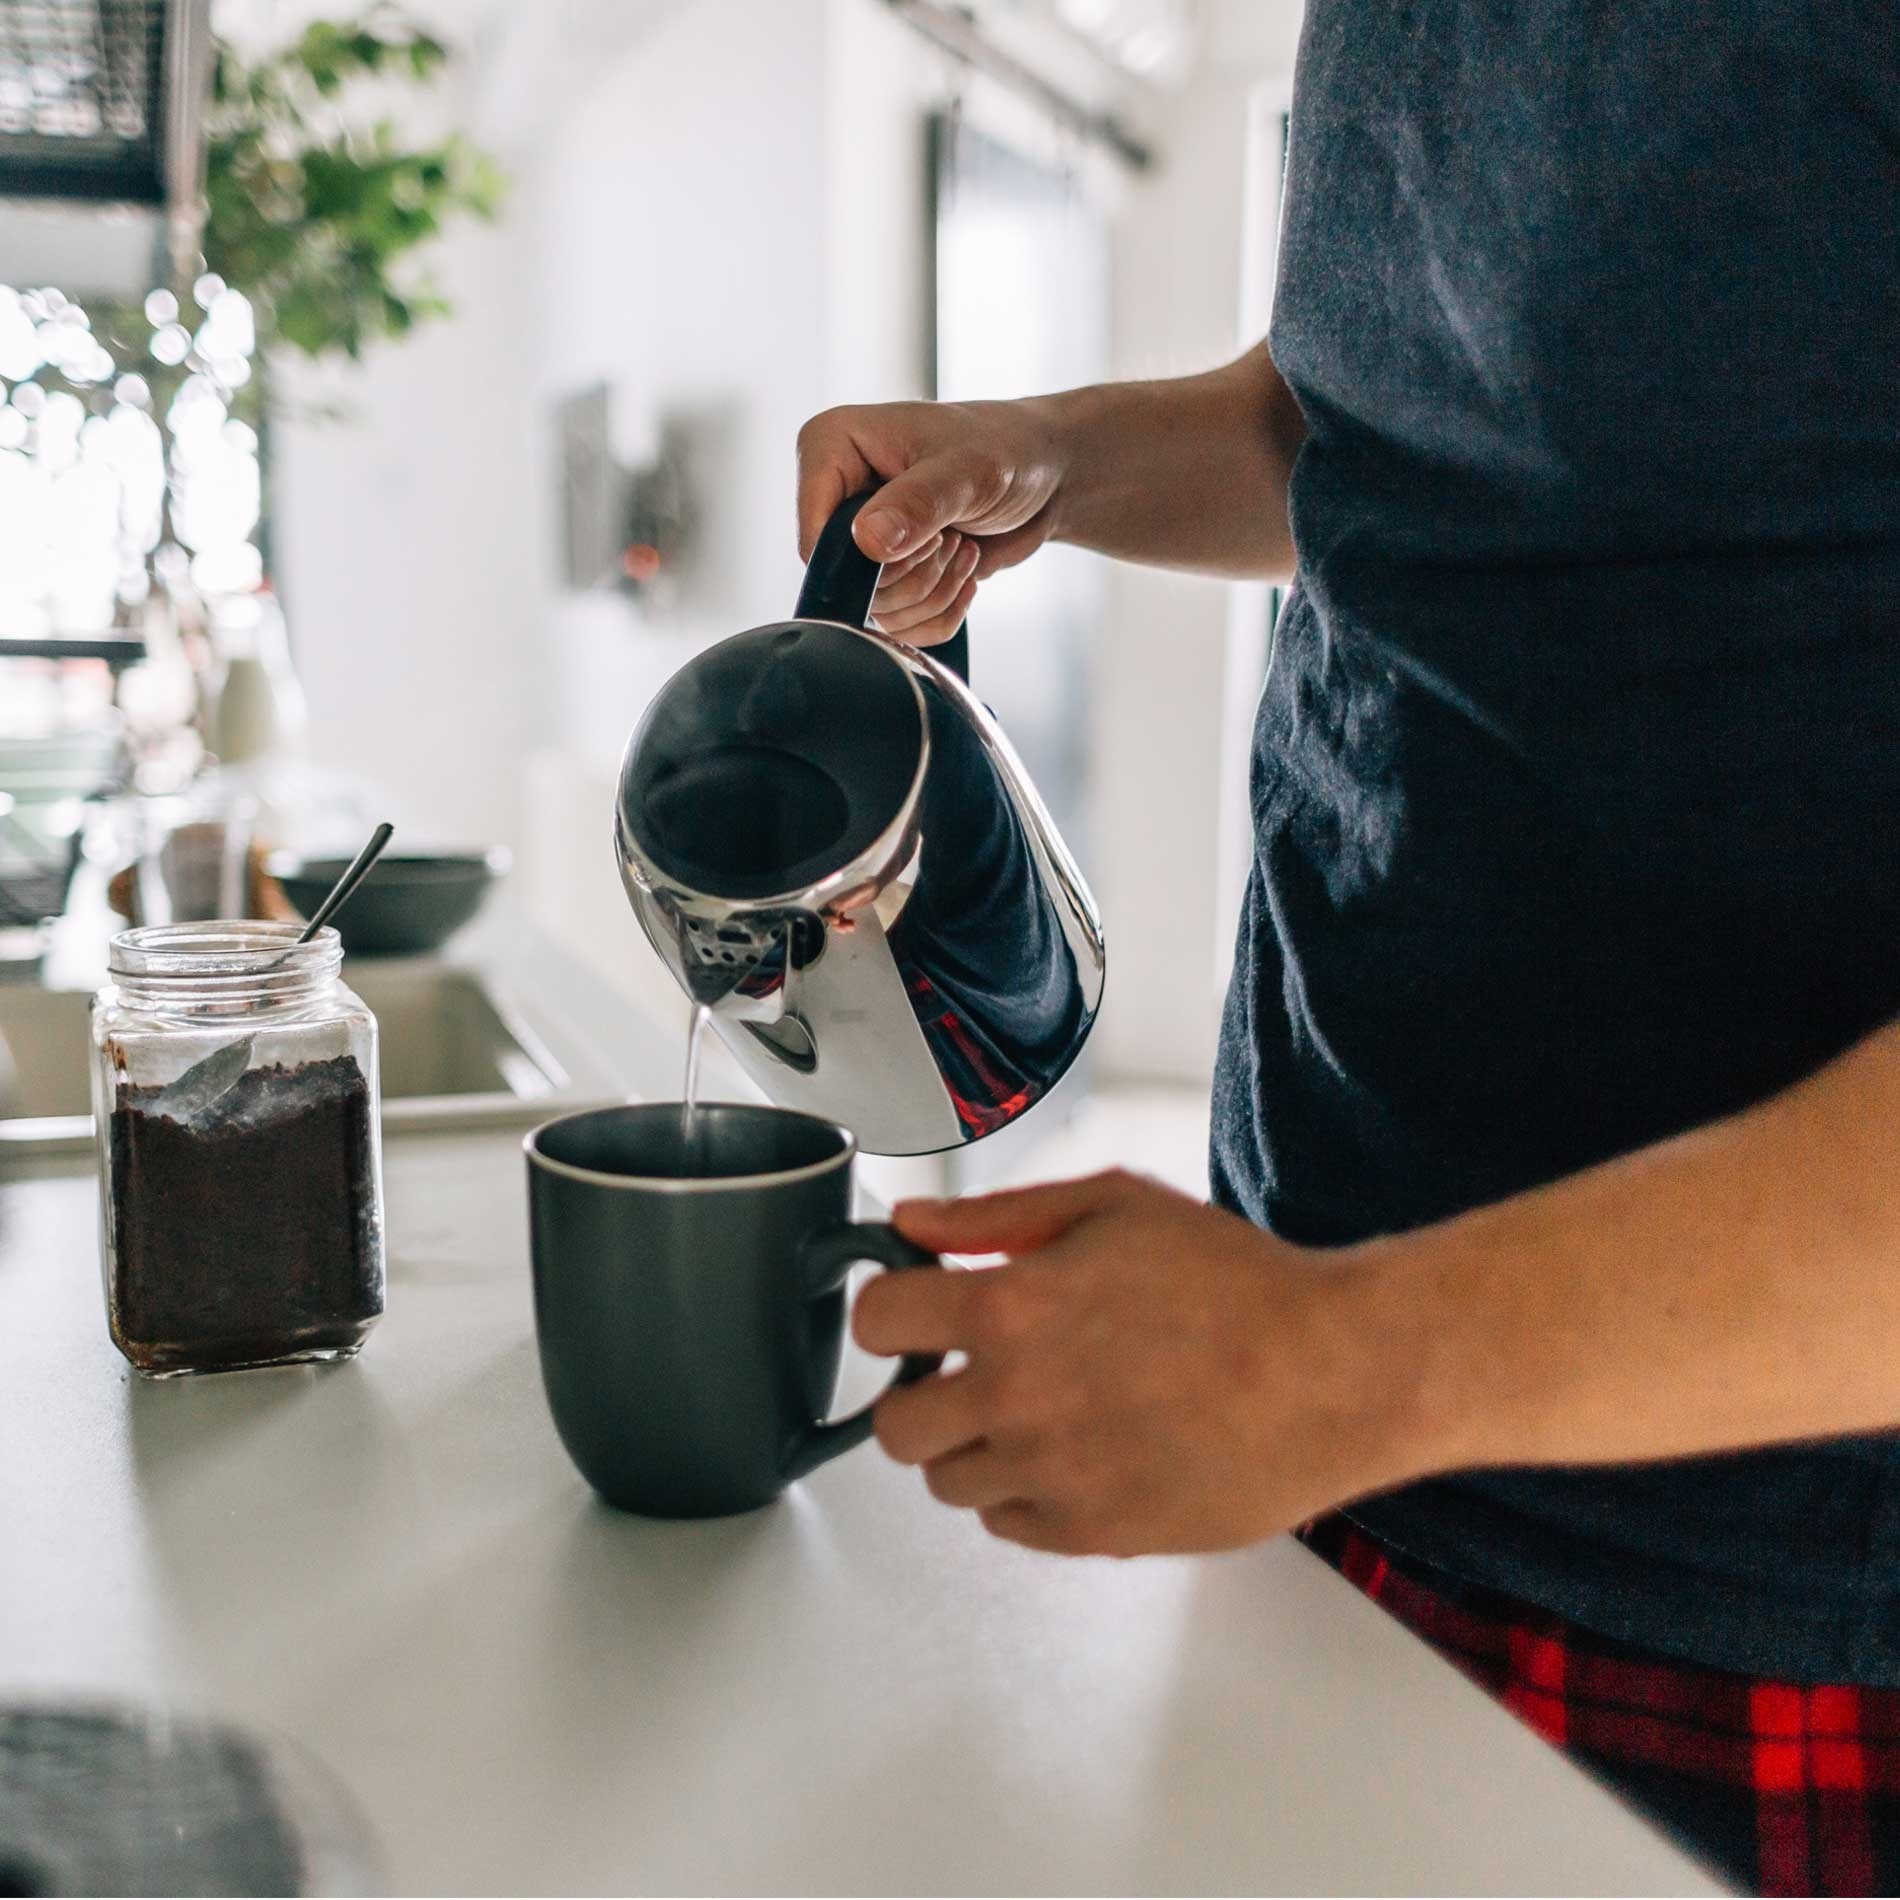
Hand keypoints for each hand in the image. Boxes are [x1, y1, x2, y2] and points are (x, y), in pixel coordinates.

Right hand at [795, 398, 1066, 643]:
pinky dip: (941, 611)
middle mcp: (835, 495)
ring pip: (874, 610)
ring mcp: (859, 539)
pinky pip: (898, 626)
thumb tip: (867, 543)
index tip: (926, 536)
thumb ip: (917, 504)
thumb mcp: (967, 470)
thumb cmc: (1006, 449)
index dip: (868, 558)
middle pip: (847, 582)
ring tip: (962, 545)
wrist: (1043, 473)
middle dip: (914, 572)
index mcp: (831, 447)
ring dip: (933, 591)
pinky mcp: (886, 574)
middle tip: (952, 536)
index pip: (816, 537)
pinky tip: (964, 571)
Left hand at [855, 1170, 1427, 1556]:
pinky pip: (1009, 1525)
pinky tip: (1076, 1450)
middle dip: (920, 1393)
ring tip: (1038, 1409)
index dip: (890, 1310)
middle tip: (969, 1371)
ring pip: (949, 1482)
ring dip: (974, 1445)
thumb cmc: (1235, 1282)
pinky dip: (1024, 1493)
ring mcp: (1053, 1476)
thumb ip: (996, 1216)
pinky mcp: (1094, 1533)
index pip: (876, 1322)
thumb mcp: (1113, 1206)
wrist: (1331, 1371)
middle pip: (894, 1427)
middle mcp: (1017, 1400)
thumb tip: (911, 1225)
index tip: (917, 1310)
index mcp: (1012, 1308)